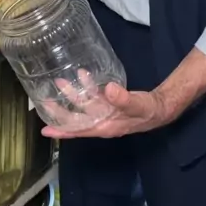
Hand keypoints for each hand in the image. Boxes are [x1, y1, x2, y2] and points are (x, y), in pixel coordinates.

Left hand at [41, 71, 168, 138]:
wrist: (160, 107)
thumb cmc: (148, 111)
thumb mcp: (137, 106)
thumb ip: (123, 99)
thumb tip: (108, 90)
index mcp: (104, 126)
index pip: (78, 131)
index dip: (61, 130)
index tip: (44, 130)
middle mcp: (101, 120)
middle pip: (76, 118)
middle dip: (60, 110)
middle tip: (44, 100)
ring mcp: (104, 111)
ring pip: (83, 105)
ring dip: (72, 94)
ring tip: (60, 81)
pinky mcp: (109, 102)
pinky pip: (94, 95)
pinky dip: (87, 86)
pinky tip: (82, 74)